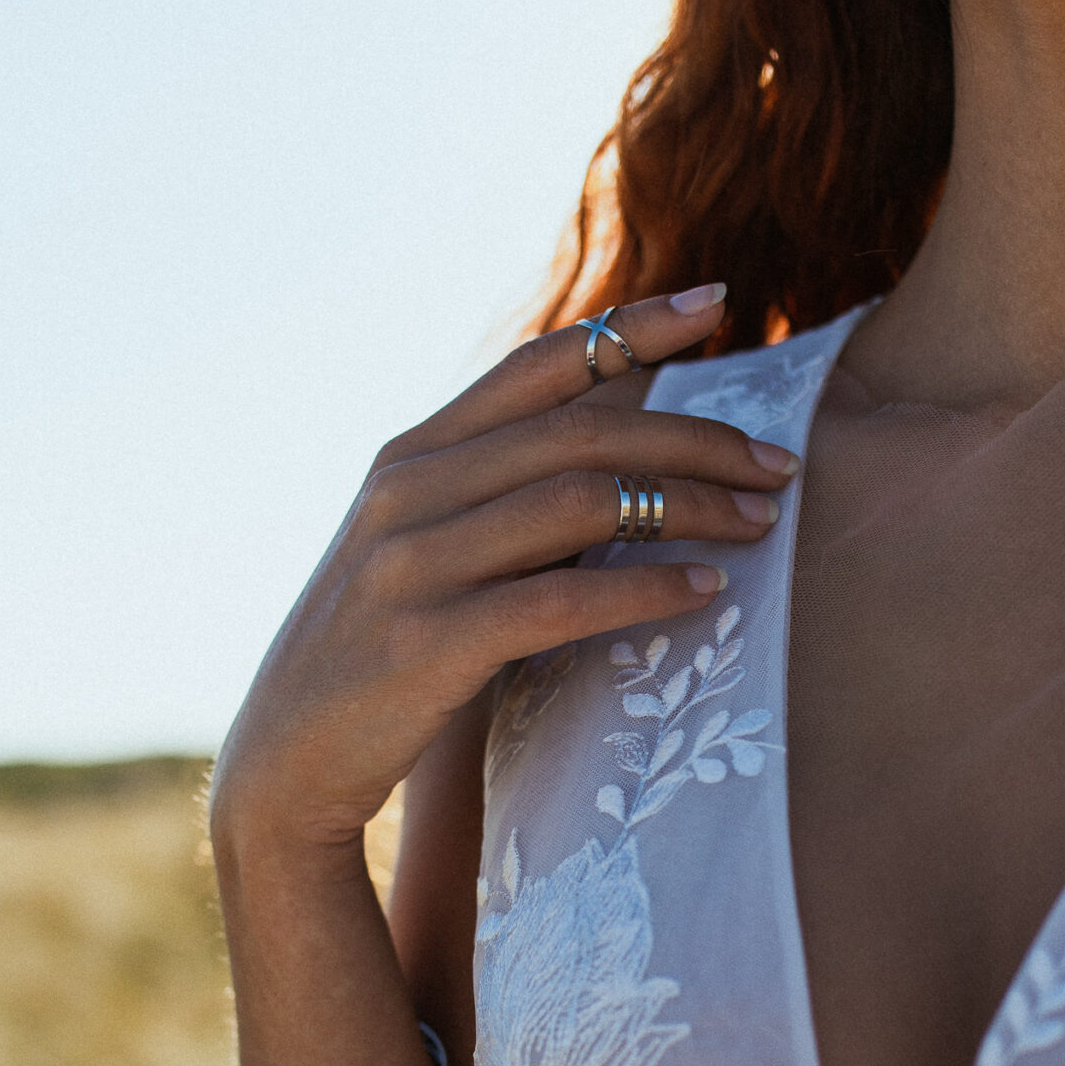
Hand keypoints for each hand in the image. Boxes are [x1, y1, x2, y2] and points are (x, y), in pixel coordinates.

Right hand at [210, 283, 797, 862]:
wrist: (286, 764)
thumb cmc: (382, 659)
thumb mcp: (426, 552)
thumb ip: (498, 497)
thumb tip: (619, 453)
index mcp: (411, 455)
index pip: (537, 364)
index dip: (631, 325)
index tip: (718, 302)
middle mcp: (408, 491)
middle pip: (582, 432)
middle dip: (696, 440)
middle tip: (778, 465)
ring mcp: (413, 564)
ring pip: (582, 506)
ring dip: (688, 509)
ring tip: (760, 525)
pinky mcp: (429, 643)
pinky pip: (562, 601)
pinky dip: (645, 591)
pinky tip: (703, 593)